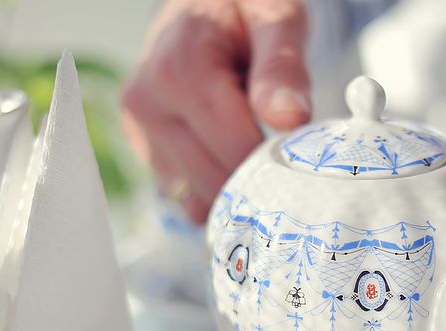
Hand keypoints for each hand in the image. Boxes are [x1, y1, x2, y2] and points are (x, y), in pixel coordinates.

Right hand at [122, 0, 310, 221]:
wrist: (207, 5)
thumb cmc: (246, 9)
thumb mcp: (276, 18)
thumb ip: (283, 67)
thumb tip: (290, 118)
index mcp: (178, 71)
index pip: (235, 148)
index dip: (278, 162)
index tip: (305, 156)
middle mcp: (147, 103)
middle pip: (215, 179)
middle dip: (259, 180)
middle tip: (290, 160)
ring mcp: (140, 130)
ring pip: (198, 197)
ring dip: (238, 190)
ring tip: (259, 152)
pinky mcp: (145, 149)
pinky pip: (186, 196)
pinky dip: (217, 193)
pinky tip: (236, 164)